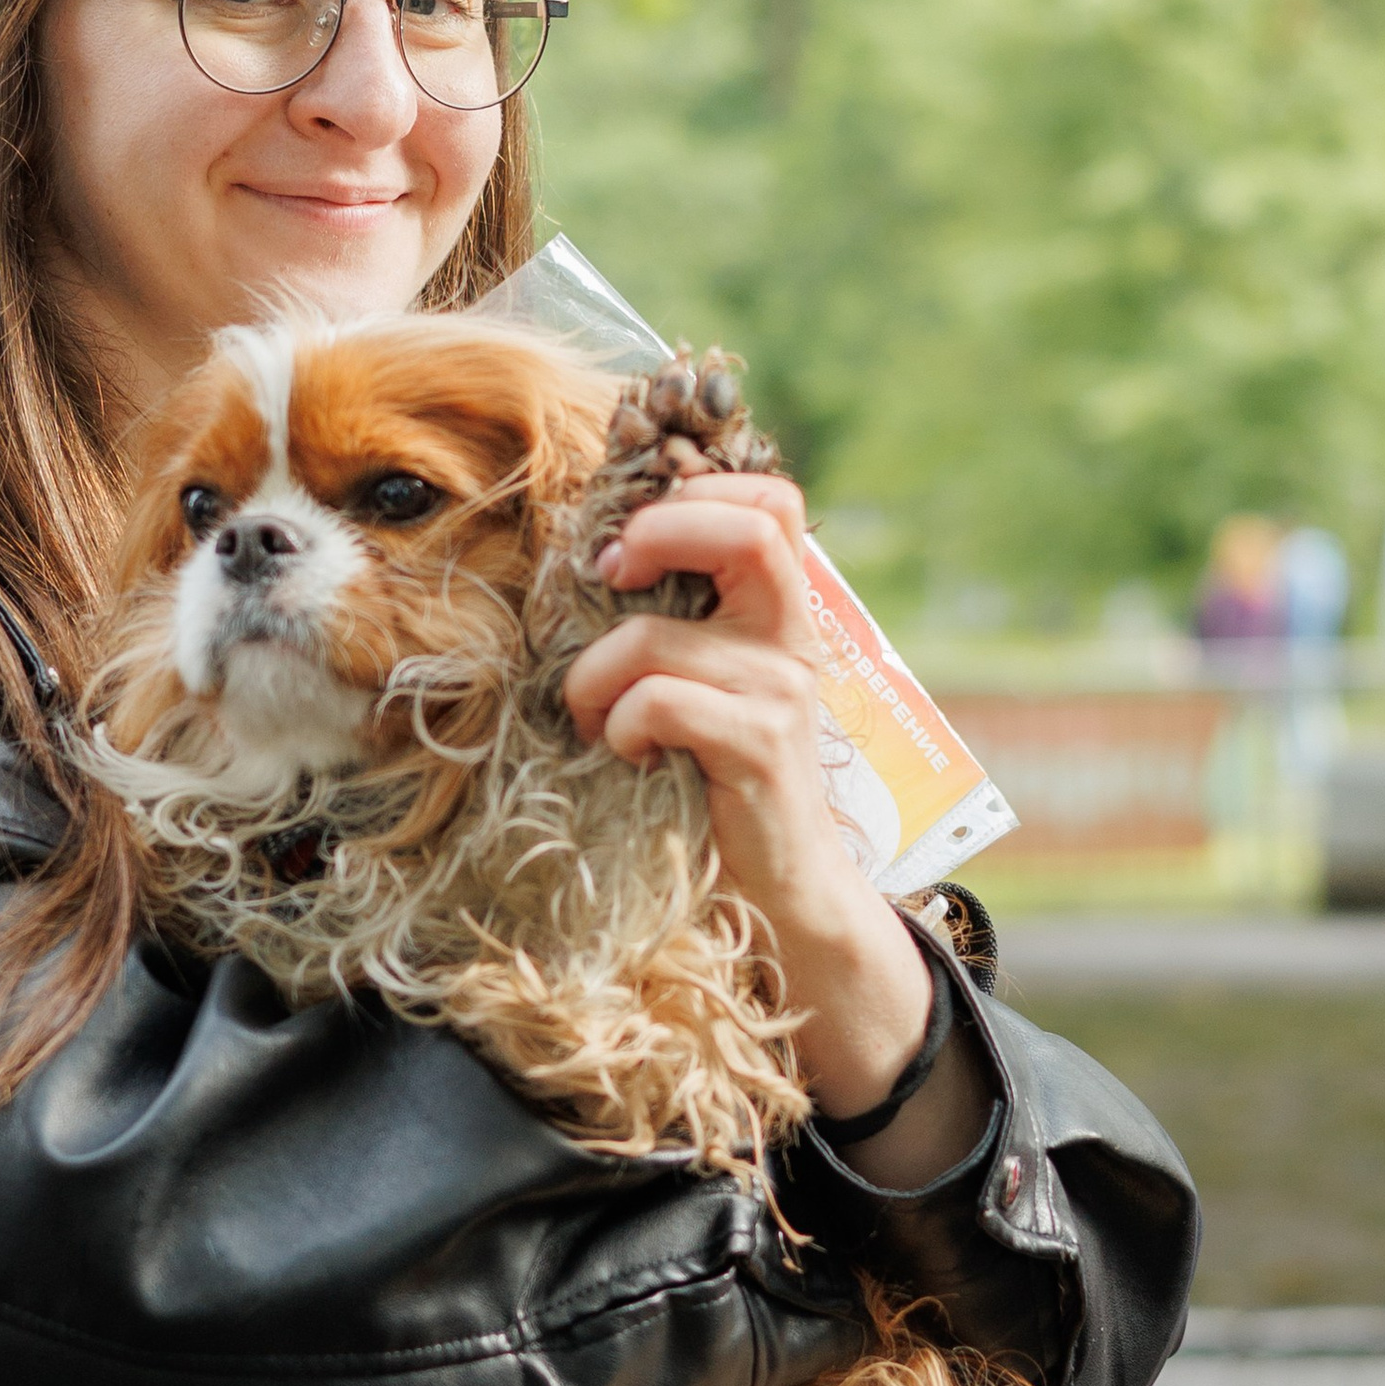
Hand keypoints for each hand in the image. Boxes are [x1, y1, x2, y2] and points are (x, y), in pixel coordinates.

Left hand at [560, 476, 985, 1184]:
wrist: (779, 893)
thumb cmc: (713, 784)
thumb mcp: (699, 688)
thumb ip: (674, 624)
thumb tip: (593, 558)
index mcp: (778, 613)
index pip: (773, 502)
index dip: (698, 492)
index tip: (632, 535)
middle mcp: (793, 640)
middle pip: (754, 526)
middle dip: (662, 530)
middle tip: (611, 572)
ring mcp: (783, 692)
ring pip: (660, 637)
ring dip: (596, 677)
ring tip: (592, 718)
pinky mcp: (761, 749)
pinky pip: (661, 703)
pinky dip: (620, 726)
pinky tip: (625, 755)